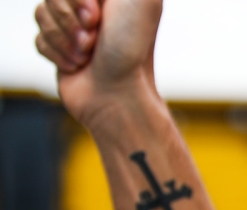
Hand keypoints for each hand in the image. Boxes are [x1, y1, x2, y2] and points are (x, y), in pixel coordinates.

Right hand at [34, 0, 163, 127]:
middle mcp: (96, 6)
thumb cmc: (132, 48)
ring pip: (41, 13)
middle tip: (94, 37)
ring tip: (88, 54)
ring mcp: (77, 27)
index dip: (76, 0)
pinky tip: (78, 65)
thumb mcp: (141, 0)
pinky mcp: (61, 48)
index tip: (95, 15)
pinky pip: (38, 38)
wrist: (117, 96)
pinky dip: (56, 53)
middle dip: (70, 18)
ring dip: (64, 38)